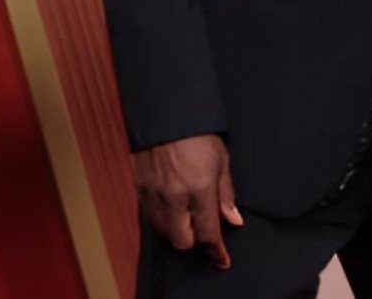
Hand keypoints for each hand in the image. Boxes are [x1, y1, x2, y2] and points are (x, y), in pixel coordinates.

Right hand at [133, 134, 241, 269]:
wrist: (164, 110)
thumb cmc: (197, 132)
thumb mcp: (221, 160)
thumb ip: (225, 194)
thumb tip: (233, 220)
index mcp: (199, 188)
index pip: (208, 233)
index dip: (216, 251)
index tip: (222, 260)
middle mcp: (174, 196)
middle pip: (182, 240)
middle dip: (193, 241)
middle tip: (201, 230)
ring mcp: (154, 192)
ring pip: (163, 231)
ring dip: (175, 230)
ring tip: (184, 217)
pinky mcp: (139, 186)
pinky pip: (149, 215)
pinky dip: (160, 218)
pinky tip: (168, 208)